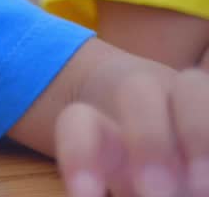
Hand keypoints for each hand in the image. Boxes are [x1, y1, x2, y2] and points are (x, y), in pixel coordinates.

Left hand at [57, 68, 208, 196]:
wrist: (177, 158)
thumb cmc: (139, 186)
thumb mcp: (122, 187)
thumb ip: (117, 188)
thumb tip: (103, 194)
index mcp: (106, 133)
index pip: (79, 123)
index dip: (78, 155)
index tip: (84, 196)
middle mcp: (145, 109)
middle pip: (137, 91)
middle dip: (149, 139)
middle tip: (155, 192)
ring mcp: (187, 100)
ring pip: (189, 88)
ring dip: (198, 134)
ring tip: (202, 186)